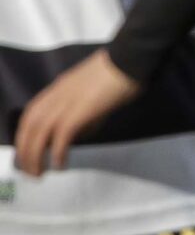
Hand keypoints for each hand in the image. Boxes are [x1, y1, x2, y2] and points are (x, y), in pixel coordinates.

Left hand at [13, 50, 141, 173]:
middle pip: (30, 127)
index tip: (26, 154)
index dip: (24, 137)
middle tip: (30, 172)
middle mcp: (55, 96)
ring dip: (35, 156)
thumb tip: (77, 134)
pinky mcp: (80, 111)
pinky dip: (58, 152)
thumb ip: (81, 112)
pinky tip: (60, 165)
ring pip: (40, 133)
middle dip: (25, 152)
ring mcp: (66, 102)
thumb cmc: (117, 73)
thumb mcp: (91, 93)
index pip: (30, 117)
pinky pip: (62, 135)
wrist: (130, 60)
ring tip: (39, 174)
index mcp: (56, 90)